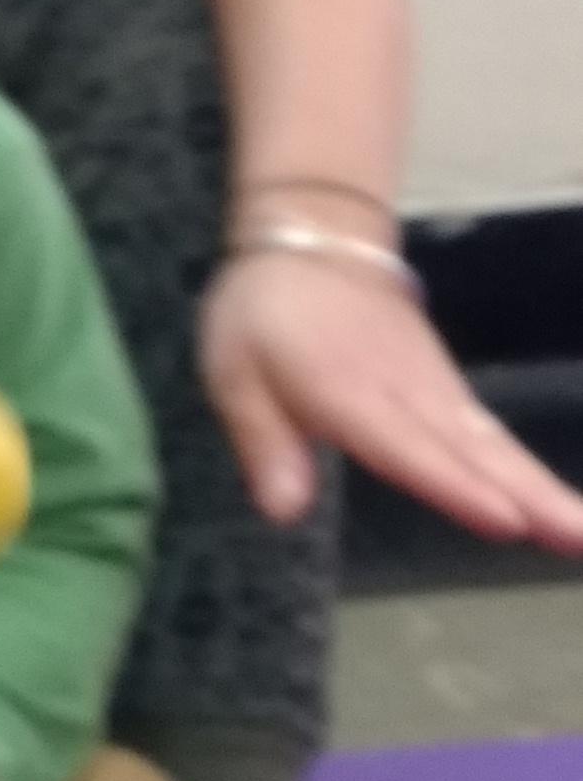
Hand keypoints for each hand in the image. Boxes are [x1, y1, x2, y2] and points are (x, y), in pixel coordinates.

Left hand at [200, 252, 582, 548]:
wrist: (313, 240)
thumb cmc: (264, 313)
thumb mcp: (233, 373)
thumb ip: (264, 442)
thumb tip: (284, 512)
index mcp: (348, 392)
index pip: (409, 448)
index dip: (455, 486)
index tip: (506, 522)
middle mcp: (406, 393)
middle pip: (474, 453)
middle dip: (532, 497)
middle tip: (582, 540)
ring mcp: (435, 389)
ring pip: (494, 447)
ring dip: (543, 490)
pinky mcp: (447, 390)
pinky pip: (490, 435)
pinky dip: (525, 471)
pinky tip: (556, 510)